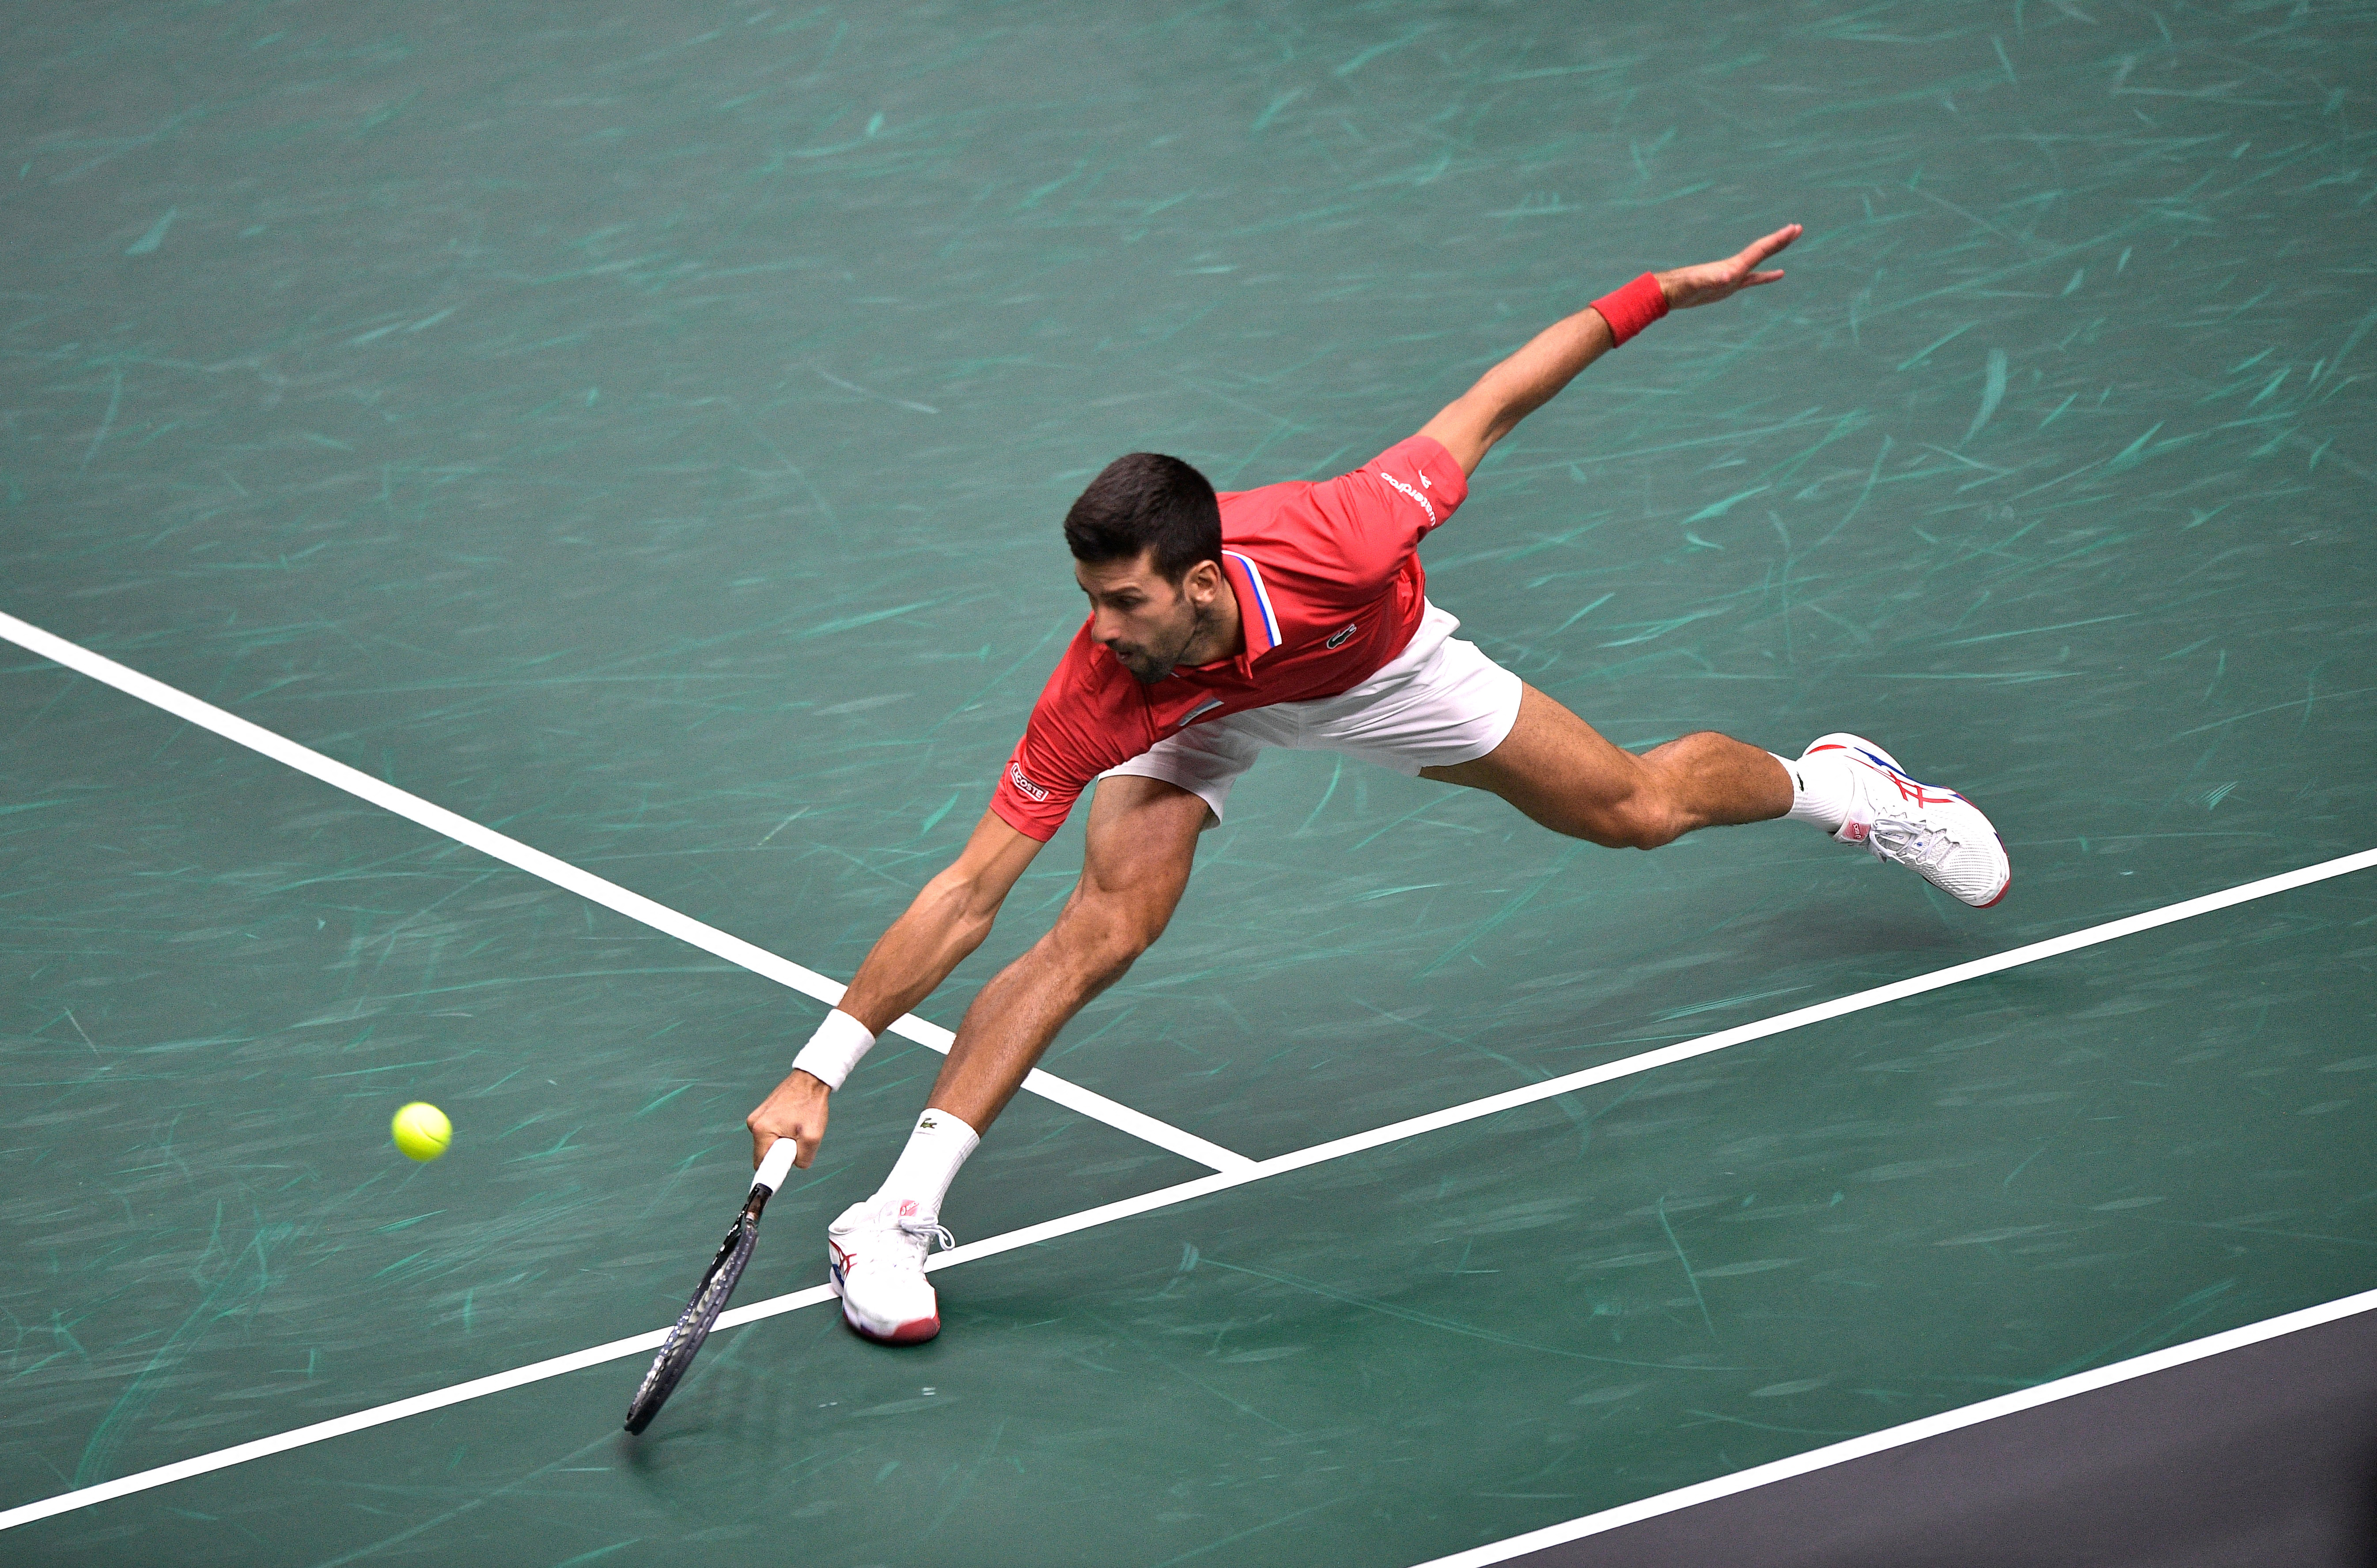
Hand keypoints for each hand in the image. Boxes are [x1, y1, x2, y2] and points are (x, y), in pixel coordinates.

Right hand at [746, 1068, 829, 1170]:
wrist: (812, 1079)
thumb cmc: (812, 1104)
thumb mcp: (813, 1137)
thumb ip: (803, 1158)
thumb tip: (796, 1164)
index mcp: (761, 1130)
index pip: (761, 1164)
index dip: (774, 1170)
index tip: (786, 1166)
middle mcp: (754, 1123)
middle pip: (765, 1153)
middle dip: (782, 1153)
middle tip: (798, 1141)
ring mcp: (757, 1116)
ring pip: (769, 1142)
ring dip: (784, 1141)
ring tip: (798, 1128)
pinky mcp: (763, 1112)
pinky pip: (771, 1132)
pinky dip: (783, 1132)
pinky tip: (795, 1121)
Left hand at [1655, 223, 1801, 309]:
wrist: (1669, 292)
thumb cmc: (1681, 288)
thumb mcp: (1697, 284)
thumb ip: (1712, 279)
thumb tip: (1728, 277)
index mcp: (1733, 266)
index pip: (1760, 250)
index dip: (1777, 240)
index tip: (1793, 228)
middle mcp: (1735, 267)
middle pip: (1763, 250)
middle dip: (1781, 240)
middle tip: (1798, 228)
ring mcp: (1733, 275)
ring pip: (1760, 262)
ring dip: (1776, 252)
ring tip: (1790, 241)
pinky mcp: (1729, 286)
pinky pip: (1753, 279)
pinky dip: (1767, 276)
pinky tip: (1778, 274)